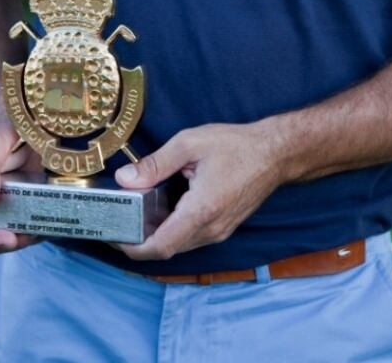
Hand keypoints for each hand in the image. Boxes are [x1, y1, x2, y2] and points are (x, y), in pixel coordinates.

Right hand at [0, 116, 38, 253]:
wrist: (28, 114)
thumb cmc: (2, 125)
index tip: (8, 238)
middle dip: (11, 242)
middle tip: (33, 236)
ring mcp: (5, 206)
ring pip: (15, 235)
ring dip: (31, 236)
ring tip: (50, 226)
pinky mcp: (29, 202)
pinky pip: (36, 223)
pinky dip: (46, 225)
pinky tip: (60, 219)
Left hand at [115, 121, 289, 261]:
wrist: (278, 153)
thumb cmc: (238, 145)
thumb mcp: (191, 143)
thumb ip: (155, 163)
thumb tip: (125, 179)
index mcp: (201, 210)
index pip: (159, 247)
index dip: (131, 248)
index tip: (113, 235)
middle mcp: (211, 228)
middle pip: (166, 249)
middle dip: (138, 241)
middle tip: (118, 222)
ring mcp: (220, 230)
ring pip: (178, 245)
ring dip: (156, 236)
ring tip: (137, 215)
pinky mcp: (224, 227)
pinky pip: (191, 238)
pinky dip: (172, 231)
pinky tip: (164, 211)